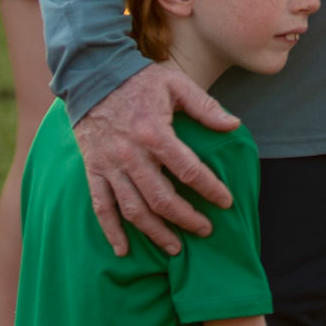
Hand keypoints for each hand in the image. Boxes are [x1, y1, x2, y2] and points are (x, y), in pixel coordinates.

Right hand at [72, 64, 239, 257]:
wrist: (92, 75)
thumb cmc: (139, 80)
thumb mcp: (176, 85)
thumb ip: (205, 106)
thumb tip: (234, 125)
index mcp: (155, 133)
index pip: (189, 170)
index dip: (210, 189)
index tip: (226, 202)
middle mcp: (131, 155)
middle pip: (161, 199)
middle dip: (186, 219)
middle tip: (205, 230)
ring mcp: (110, 165)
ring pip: (133, 210)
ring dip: (155, 232)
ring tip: (174, 248)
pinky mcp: (93, 170)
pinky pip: (101, 206)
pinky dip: (111, 231)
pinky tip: (123, 250)